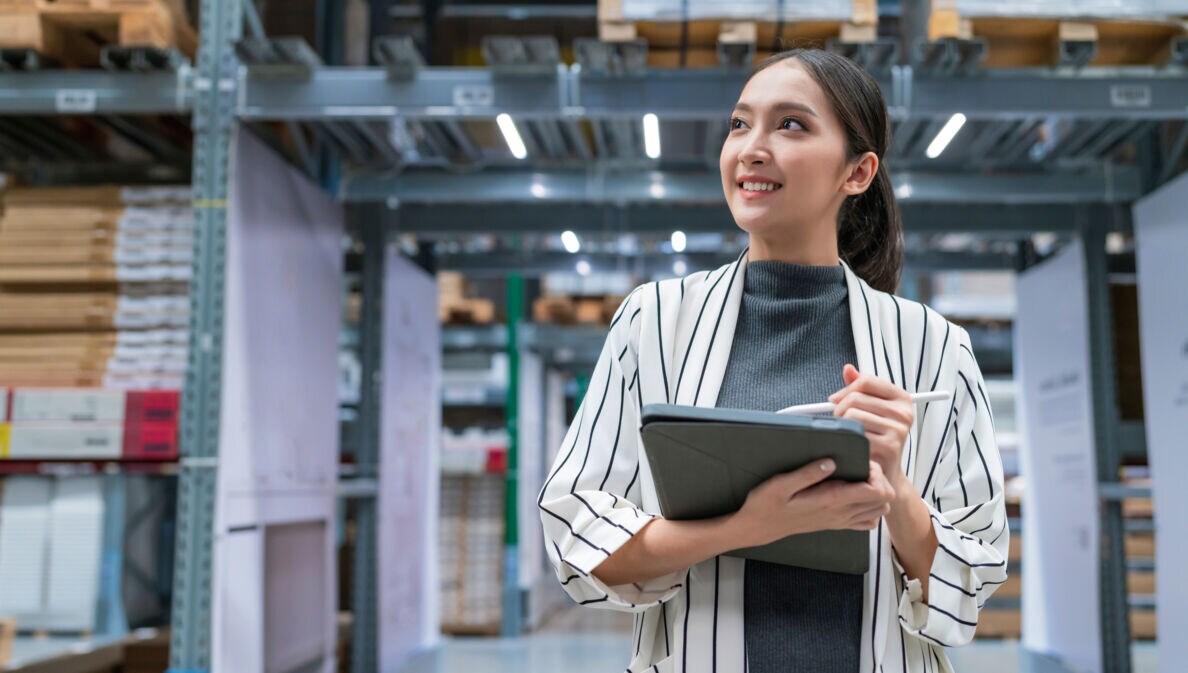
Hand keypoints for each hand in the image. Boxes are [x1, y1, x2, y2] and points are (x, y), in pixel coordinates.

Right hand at [731, 459, 896, 548]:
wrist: (758, 527)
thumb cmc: (766, 504)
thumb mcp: (781, 484)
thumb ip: (807, 473)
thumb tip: (831, 461)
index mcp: (831, 501)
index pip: (876, 491)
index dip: (876, 473)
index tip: (861, 461)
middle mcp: (840, 514)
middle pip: (884, 501)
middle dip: (880, 480)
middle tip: (862, 466)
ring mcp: (839, 521)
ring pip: (879, 511)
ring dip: (876, 492)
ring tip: (859, 477)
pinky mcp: (835, 523)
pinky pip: (866, 521)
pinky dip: (869, 507)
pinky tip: (855, 494)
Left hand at [829, 364, 913, 486]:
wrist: (886, 471)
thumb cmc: (878, 437)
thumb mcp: (873, 409)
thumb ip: (861, 388)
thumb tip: (848, 369)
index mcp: (902, 398)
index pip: (866, 381)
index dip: (846, 389)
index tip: (836, 399)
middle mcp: (903, 413)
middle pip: (856, 398)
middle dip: (839, 409)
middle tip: (839, 421)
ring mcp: (898, 430)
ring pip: (852, 415)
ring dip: (841, 425)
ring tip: (847, 433)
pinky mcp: (889, 447)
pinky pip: (855, 435)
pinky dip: (847, 439)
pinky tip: (852, 445)